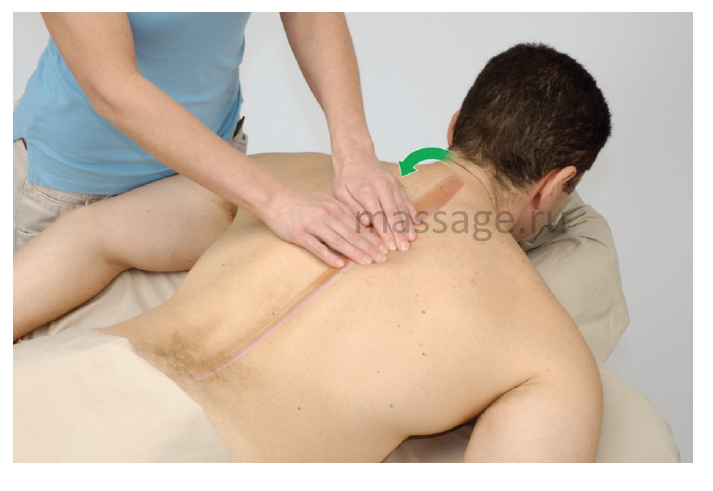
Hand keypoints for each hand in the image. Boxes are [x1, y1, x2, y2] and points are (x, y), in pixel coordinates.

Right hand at [259, 184, 387, 268]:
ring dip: (354, 252)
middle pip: (351, 234)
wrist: (274, 198)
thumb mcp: (324, 200)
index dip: (372, 238)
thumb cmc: (300, 201)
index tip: (384, 248)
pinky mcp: (299, 234)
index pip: (357, 226)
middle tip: (382, 258)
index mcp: (334, 208)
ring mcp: (313, 224)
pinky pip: (316, 247)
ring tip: (367, 262)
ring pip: (338, 240)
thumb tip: (359, 222)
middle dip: (369, 247)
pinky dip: (329, 255)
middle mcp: (326, 215)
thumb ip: (341, 211)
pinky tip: (339, 264)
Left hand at [332, 154, 418, 251]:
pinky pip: (406, 199)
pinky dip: (412, 211)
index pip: (378, 217)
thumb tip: (366, 224)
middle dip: (400, 233)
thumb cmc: (346, 176)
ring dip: (408, 225)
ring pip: (402, 208)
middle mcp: (382, 188)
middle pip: (393, 215)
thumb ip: (353, 209)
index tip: (390, 247)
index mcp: (367, 193)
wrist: (356, 154)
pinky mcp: (397, 184)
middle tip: (404, 248)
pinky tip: (418, 222)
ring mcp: (392, 185)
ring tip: (412, 239)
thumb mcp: (341, 193)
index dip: (385, 233)